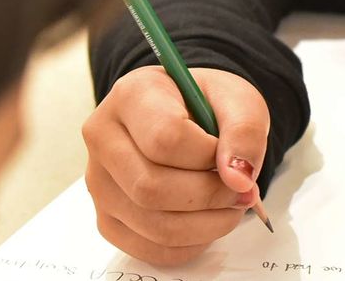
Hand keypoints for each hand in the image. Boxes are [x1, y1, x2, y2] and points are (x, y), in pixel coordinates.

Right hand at [83, 67, 270, 264]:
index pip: (164, 140)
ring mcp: (99, 182)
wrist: (187, 117)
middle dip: (210, 196)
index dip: (209, 157)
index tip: (233, 158)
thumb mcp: (238, 100)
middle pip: (151, 187)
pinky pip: (149, 248)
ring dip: (206, 224)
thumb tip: (239, 178)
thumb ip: (244, 131)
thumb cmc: (207, 105)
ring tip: (230, 204)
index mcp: (131, 95)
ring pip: (151, 224)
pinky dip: (190, 244)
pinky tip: (208, 220)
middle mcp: (103, 138)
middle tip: (243, 192)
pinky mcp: (107, 218)